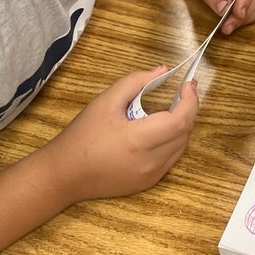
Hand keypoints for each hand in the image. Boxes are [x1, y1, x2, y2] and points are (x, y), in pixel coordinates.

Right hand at [43, 68, 198, 204]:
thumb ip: (136, 81)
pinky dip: (173, 141)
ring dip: (182, 126)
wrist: (63, 175)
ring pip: (181, 147)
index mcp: (139, 141)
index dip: (190, 100)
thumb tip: (163, 71)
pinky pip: (171, 159)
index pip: (181, 120)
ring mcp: (151, 176)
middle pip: (185, 133)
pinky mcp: (147, 183)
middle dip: (188, 110)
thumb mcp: (105, 101)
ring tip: (171, 109)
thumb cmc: (82, 136)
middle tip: (181, 93)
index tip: (187, 85)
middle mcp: (150, 162)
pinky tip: (160, 130)